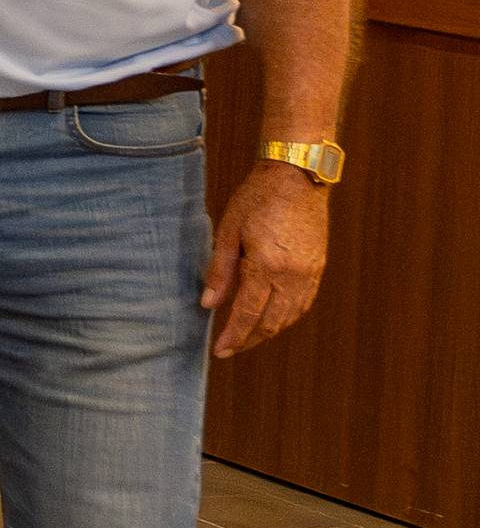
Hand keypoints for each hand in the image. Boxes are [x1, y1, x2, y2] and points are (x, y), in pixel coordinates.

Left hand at [203, 161, 330, 356]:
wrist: (297, 176)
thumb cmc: (257, 198)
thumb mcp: (228, 232)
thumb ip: (220, 271)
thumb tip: (209, 304)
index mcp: (267, 267)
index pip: (249, 314)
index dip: (234, 336)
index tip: (220, 351)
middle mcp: (294, 275)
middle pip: (272, 321)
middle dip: (250, 339)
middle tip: (230, 348)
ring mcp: (311, 272)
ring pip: (291, 315)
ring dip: (270, 330)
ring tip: (248, 336)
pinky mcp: (319, 266)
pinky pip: (304, 302)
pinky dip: (288, 316)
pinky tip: (274, 318)